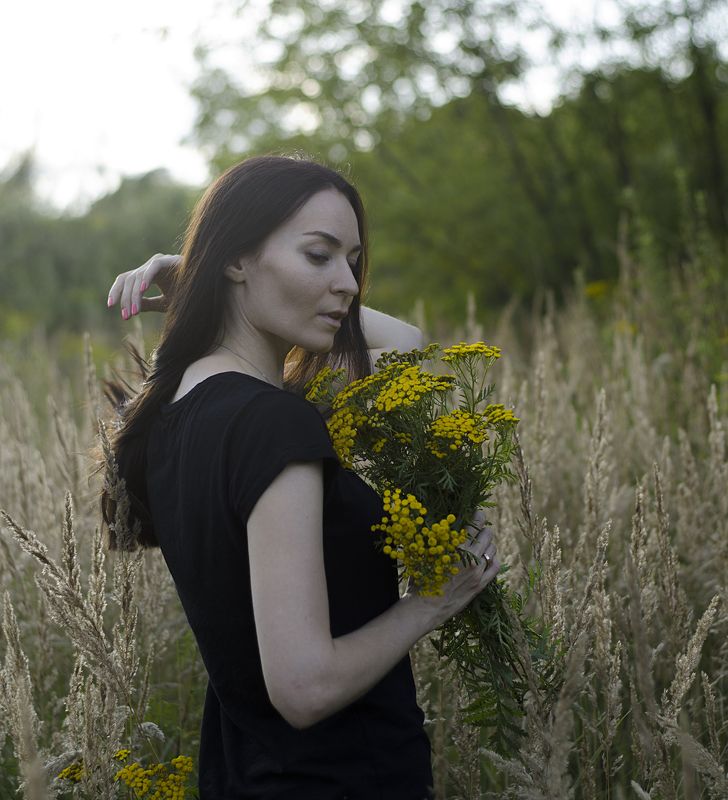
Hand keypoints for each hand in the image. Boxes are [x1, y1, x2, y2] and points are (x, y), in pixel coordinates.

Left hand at [107, 253, 180, 319]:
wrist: (205, 291)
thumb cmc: (186, 296)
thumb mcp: (163, 303)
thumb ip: (147, 304)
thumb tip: (132, 307)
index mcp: (147, 275)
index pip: (125, 280)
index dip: (116, 292)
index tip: (111, 306)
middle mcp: (150, 267)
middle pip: (128, 280)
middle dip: (125, 299)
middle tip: (126, 316)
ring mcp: (158, 262)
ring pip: (137, 277)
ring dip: (134, 296)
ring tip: (133, 312)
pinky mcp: (167, 261)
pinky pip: (152, 268)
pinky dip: (146, 278)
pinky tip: (142, 290)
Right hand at [406, 508, 499, 628]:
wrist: (424, 608)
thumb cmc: (420, 579)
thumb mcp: (424, 554)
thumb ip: (435, 540)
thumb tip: (438, 527)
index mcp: (455, 547)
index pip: (473, 525)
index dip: (477, 516)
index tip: (477, 512)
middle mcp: (470, 558)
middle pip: (486, 535)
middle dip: (483, 528)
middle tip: (479, 527)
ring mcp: (477, 572)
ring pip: (492, 550)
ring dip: (488, 543)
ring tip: (482, 542)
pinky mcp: (480, 585)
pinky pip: (495, 567)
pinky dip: (494, 558)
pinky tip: (489, 557)